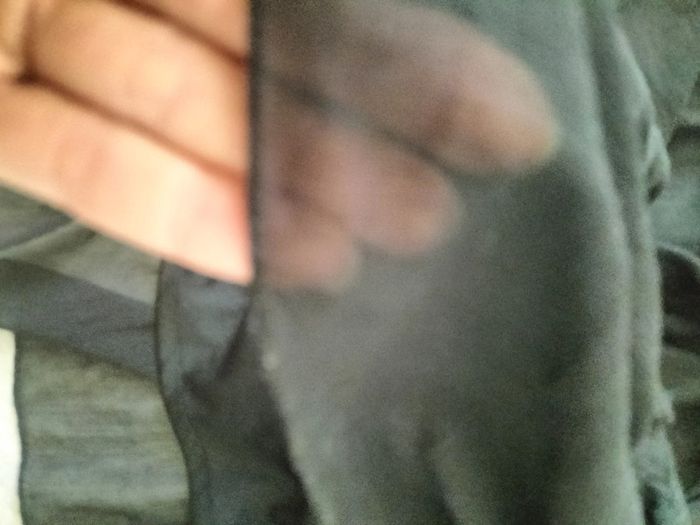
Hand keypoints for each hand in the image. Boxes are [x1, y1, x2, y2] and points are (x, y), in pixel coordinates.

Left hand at [0, 0, 557, 288]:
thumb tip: (345, 12)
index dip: (394, 47)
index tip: (483, 106)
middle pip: (252, 50)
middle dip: (346, 130)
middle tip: (436, 204)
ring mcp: (37, 26)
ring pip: (173, 112)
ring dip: (263, 186)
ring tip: (360, 253)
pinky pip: (80, 154)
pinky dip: (158, 203)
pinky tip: (244, 252)